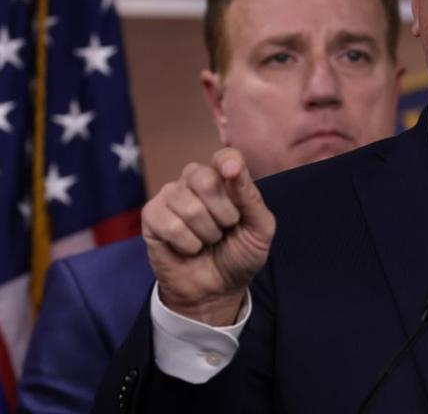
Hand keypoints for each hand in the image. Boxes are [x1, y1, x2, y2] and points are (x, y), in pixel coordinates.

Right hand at [142, 147, 275, 325]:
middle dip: (223, 213)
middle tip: (225, 229)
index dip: (227, 162)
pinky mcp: (151, 216)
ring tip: (207, 241)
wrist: (217, 289)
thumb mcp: (259, 229)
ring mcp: (170, 196)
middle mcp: (195, 181)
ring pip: (188, 205)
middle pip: (205, 178)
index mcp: (224, 179)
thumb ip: (250, 198)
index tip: (232, 173)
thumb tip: (233, 168)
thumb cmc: (239, 255)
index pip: (224, 156)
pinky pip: (170, 224)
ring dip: (206, 233)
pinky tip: (188, 248)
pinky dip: (187, 243)